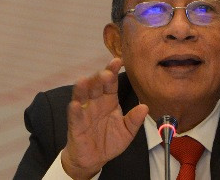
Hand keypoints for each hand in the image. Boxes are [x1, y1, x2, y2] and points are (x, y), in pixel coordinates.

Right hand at [61, 57, 148, 179]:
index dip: (113, 71)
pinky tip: (75, 105)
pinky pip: (74, 115)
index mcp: (109, 101)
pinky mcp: (75, 124)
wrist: (94, 159)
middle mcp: (95, 102)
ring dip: (82, 89)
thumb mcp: (127, 132)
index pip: (110, 83)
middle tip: (106, 74)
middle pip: (96, 86)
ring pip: (81, 96)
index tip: (118, 61)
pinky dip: (74, 110)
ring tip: (84, 81)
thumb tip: (145, 107)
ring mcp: (84, 111)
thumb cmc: (109, 141)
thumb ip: (134, 120)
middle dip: (99, 78)